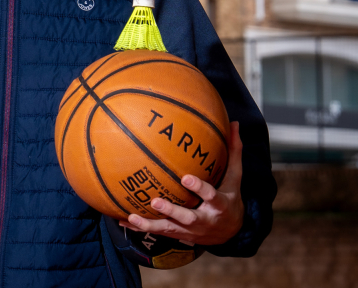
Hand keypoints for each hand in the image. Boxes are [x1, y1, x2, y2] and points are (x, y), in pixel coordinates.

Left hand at [122, 121, 243, 246]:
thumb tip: (234, 123)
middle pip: (187, 218)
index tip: (186, 178)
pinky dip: (141, 228)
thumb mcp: (235, 178)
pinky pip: (158, 231)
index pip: (211, 196)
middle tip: (155, 201)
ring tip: (132, 216)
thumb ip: (233, 152)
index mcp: (219, 205)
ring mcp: (190, 230)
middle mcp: (204, 220)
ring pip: (169, 229)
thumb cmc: (230, 199)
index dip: (199, 188)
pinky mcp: (179, 235)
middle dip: (171, 211)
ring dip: (150, 224)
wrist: (231, 233)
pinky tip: (122, 220)